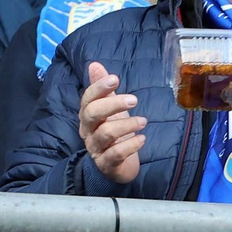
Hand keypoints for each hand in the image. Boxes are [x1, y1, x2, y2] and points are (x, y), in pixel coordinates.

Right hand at [78, 62, 145, 183]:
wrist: (115, 166)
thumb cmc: (113, 133)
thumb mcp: (109, 109)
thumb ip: (103, 89)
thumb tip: (94, 64)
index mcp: (88, 116)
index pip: (87, 99)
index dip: (99, 87)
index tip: (115, 78)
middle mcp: (88, 131)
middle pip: (93, 114)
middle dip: (113, 104)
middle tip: (134, 100)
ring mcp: (96, 148)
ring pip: (105, 134)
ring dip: (126, 125)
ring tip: (143, 121)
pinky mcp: (107, 164)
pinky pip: (115, 154)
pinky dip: (130, 145)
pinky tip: (142, 138)